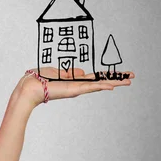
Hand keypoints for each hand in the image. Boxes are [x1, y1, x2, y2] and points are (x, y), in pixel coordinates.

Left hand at [14, 67, 134, 109]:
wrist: (29, 87)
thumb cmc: (38, 79)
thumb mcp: (56, 71)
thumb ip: (70, 72)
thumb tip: (83, 72)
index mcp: (72, 80)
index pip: (92, 77)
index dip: (105, 75)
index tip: (116, 74)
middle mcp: (77, 85)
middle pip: (100, 81)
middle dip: (115, 79)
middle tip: (131, 77)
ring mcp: (76, 88)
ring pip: (99, 85)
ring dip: (114, 82)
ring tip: (129, 80)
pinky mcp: (73, 89)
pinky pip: (90, 87)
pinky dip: (101, 86)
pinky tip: (112, 85)